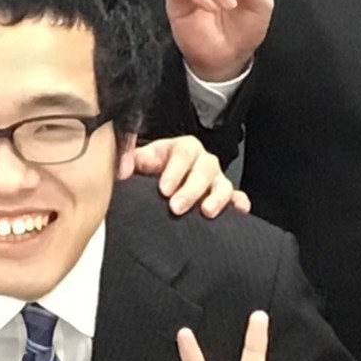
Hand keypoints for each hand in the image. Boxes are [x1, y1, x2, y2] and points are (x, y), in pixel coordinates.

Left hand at [127, 135, 248, 216]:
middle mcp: (202, 161)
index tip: (163, 189)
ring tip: (206, 212)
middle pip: (204, 169)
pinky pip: (236, 197)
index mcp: (182, 148)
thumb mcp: (139, 161)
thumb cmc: (151, 171)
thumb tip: (122, 169)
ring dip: (216, 198)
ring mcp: (215, 179)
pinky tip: (239, 210)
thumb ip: (128, 158)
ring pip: (223, 184)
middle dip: (191, 189)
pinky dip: (239, 202)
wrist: (162, 186)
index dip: (174, 171)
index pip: (182, 153)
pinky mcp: (225, 195)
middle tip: (176, 207)